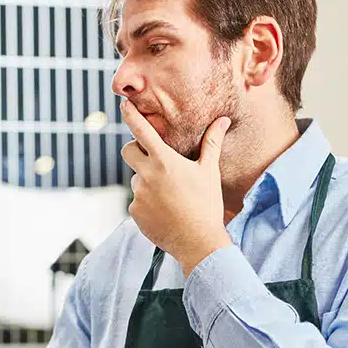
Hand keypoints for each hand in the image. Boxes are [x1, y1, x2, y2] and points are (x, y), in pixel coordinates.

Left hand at [120, 100, 232, 275]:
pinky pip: (137, 200)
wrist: (198, 243)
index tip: (124, 104)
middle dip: (135, 149)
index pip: (141, 131)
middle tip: (151, 158)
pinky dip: (147, 202)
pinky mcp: (134, 212)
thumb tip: (222, 120)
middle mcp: (147, 175)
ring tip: (170, 196)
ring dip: (147, 181)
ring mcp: (138, 194)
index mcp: (165, 161)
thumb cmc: (207, 204)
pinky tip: (165, 211)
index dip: (130, 115)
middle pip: (127, 151)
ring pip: (136, 178)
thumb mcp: (209, 172)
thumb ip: (211, 143)